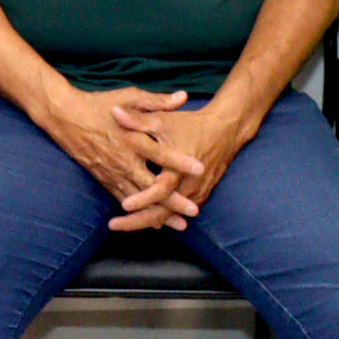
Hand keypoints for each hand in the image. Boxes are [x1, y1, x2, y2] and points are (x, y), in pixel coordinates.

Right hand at [27, 83, 205, 232]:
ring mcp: (112, 171)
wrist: (64, 115)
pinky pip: (122, 198)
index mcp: (132, 138)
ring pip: (139, 198)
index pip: (161, 153)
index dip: (181, 161)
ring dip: (159, 213)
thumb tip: (183, 96)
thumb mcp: (129, 97)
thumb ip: (157, 101)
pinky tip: (151, 222)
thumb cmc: (98, 104)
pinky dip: (138, 212)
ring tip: (179, 225)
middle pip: (152, 184)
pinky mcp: (103, 178)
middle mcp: (123, 159)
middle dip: (174, 200)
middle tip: (194, 210)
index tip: (201, 168)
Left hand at [111, 95, 256, 224]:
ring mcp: (195, 193)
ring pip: (169, 215)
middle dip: (137, 221)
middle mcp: (189, 186)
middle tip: (114, 226)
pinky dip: (161, 217)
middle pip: (163, 212)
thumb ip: (138, 120)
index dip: (143, 199)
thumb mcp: (164, 120)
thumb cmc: (191, 125)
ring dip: (147, 221)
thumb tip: (114, 113)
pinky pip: (177, 212)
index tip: (124, 205)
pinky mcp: (198, 195)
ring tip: (123, 225)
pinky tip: (143, 221)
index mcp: (179, 168)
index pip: (161, 190)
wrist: (225, 131)